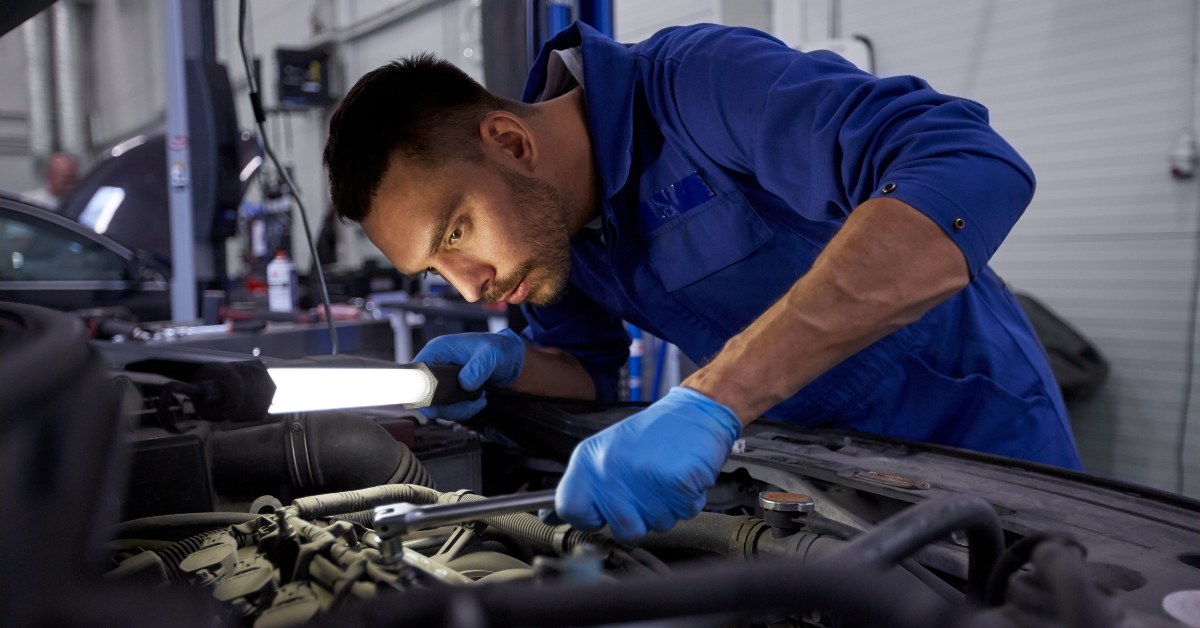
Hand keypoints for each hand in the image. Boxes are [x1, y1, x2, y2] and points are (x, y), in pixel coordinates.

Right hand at [413, 329, 524, 419]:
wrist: (510, 358)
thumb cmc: (498, 348)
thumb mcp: (491, 354)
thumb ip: (478, 367)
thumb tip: (465, 383)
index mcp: (438, 350)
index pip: (417, 372)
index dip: (420, 390)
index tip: (434, 404)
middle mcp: (437, 365)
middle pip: (424, 394)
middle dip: (445, 406)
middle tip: (466, 406)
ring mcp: (443, 380)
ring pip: (437, 405)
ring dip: (458, 410)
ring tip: (479, 400)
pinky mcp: (452, 391)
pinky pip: (449, 408)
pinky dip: (463, 410)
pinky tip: (479, 402)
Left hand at [555, 386, 741, 539]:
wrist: (696, 410)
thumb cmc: (654, 434)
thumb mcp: (607, 452)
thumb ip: (584, 485)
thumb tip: (551, 516)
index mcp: (589, 459)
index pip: (569, 508)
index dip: (588, 518)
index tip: (601, 513)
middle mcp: (611, 468)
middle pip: (622, 528)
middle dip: (641, 516)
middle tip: (648, 488)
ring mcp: (643, 476)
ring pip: (657, 525)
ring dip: (667, 508)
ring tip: (666, 477)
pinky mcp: (676, 482)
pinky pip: (684, 513)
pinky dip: (689, 500)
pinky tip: (683, 476)